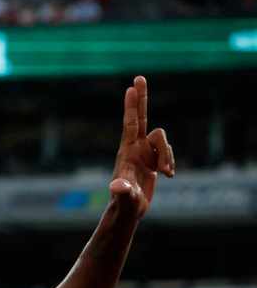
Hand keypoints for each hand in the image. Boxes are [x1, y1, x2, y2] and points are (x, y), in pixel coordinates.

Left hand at [110, 75, 173, 218]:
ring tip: (165, 173)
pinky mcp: (153, 159)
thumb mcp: (125, 197)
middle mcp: (135, 148)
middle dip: (142, 98)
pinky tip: (167, 175)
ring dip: (169, 156)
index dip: (132, 107)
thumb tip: (117, 186)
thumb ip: (123, 191)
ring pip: (164, 141)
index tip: (131, 88)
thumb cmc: (125, 204)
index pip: (130, 124)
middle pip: (142, 117)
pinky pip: (168, 152)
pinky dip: (171, 162)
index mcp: (126, 151)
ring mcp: (144, 152)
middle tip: (139, 77)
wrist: (129, 210)